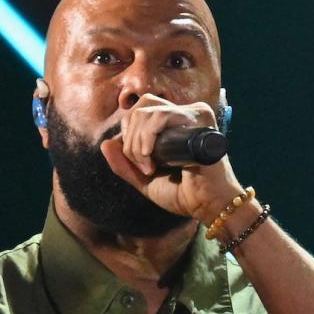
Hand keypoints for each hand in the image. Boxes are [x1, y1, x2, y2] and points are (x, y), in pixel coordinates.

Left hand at [99, 93, 242, 223]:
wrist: (208, 205)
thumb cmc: (183, 194)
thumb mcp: (145, 180)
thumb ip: (124, 165)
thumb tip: (105, 144)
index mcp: (172, 124)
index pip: (138, 112)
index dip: (129, 137)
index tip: (139, 165)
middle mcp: (184, 114)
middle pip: (140, 107)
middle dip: (131, 139)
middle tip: (143, 166)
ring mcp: (193, 114)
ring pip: (147, 110)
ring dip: (138, 141)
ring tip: (149, 165)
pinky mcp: (200, 119)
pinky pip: (162, 115)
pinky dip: (148, 136)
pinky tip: (152, 157)